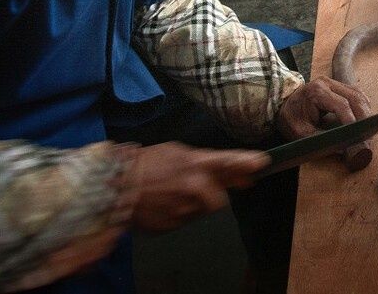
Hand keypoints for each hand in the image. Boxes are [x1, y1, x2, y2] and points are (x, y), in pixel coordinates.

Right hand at [129, 142, 267, 232]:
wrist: (115, 186)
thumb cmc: (146, 163)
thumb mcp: (177, 152)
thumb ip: (205, 162)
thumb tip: (230, 171)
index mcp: (195, 164)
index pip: (229, 162)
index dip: (247, 163)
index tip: (263, 162)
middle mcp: (194, 187)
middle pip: (220, 198)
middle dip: (214, 194)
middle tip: (197, 186)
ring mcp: (184, 209)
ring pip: (203, 210)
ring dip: (196, 203)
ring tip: (173, 192)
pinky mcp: (174, 225)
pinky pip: (186, 220)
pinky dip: (180, 212)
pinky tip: (164, 203)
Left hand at [275, 76, 371, 140]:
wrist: (282, 104)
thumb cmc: (290, 119)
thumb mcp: (301, 133)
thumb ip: (322, 140)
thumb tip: (344, 149)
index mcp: (316, 92)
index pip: (342, 105)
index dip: (353, 121)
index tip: (359, 137)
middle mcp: (327, 83)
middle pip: (354, 97)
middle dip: (364, 117)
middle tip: (368, 136)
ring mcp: (333, 82)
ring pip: (358, 94)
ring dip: (366, 112)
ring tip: (369, 130)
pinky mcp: (338, 86)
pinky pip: (356, 94)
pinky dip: (362, 107)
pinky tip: (365, 120)